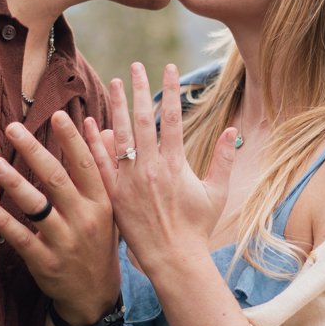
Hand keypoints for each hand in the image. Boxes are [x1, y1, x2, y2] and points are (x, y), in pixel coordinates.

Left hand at [0, 110, 119, 325]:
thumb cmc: (100, 244)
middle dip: (34, 151)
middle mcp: (85, 219)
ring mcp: (65, 242)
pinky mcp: (45, 262)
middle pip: (57, 179)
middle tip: (12, 128)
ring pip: (37, 207)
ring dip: (14, 183)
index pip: (86, 165)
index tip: (56, 114)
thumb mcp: (111, 208)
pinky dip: (3, 222)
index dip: (71, 139)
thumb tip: (101, 129)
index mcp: (102, 203)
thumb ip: (105, 167)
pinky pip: (21, 238)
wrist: (95, 297)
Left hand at [84, 62, 237, 277]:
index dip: (169, 90)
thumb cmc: (197, 228)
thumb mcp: (217, 193)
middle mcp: (150, 168)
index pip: (172, 118)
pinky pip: (100, 164)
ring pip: (119, 136)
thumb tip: (234, 130)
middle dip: (139, 90)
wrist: (172, 259)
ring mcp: (129, 181)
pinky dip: (95, 142)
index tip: (168, 68)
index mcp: (175, 164)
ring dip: (116, 108)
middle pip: (142, 120)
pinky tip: (90, 123)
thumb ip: (224, 159)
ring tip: (114, 84)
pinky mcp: (113, 195)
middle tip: (135, 66)